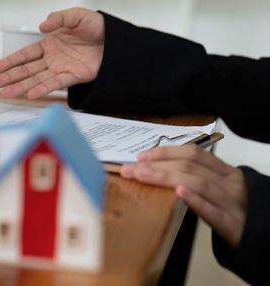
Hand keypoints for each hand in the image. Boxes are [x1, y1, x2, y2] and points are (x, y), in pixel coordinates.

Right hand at [0, 7, 104, 98]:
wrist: (118, 41)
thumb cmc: (98, 27)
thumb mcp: (77, 15)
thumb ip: (59, 18)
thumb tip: (41, 26)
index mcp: (50, 44)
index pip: (24, 55)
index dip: (9, 62)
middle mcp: (52, 59)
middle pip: (26, 70)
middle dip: (8, 78)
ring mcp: (61, 69)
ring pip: (36, 80)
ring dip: (20, 87)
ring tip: (5, 94)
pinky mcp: (74, 76)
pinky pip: (55, 83)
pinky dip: (43, 89)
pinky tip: (31, 94)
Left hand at [121, 145, 246, 247]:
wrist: (261, 235)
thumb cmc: (232, 210)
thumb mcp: (218, 189)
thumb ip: (195, 178)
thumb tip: (155, 169)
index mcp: (225, 172)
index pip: (194, 154)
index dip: (166, 152)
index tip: (141, 156)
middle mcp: (229, 183)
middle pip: (190, 167)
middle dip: (156, 166)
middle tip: (130, 169)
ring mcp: (232, 203)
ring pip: (198, 183)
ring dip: (166, 178)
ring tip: (142, 176)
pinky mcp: (233, 224)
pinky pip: (213, 211)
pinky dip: (195, 200)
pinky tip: (178, 193)